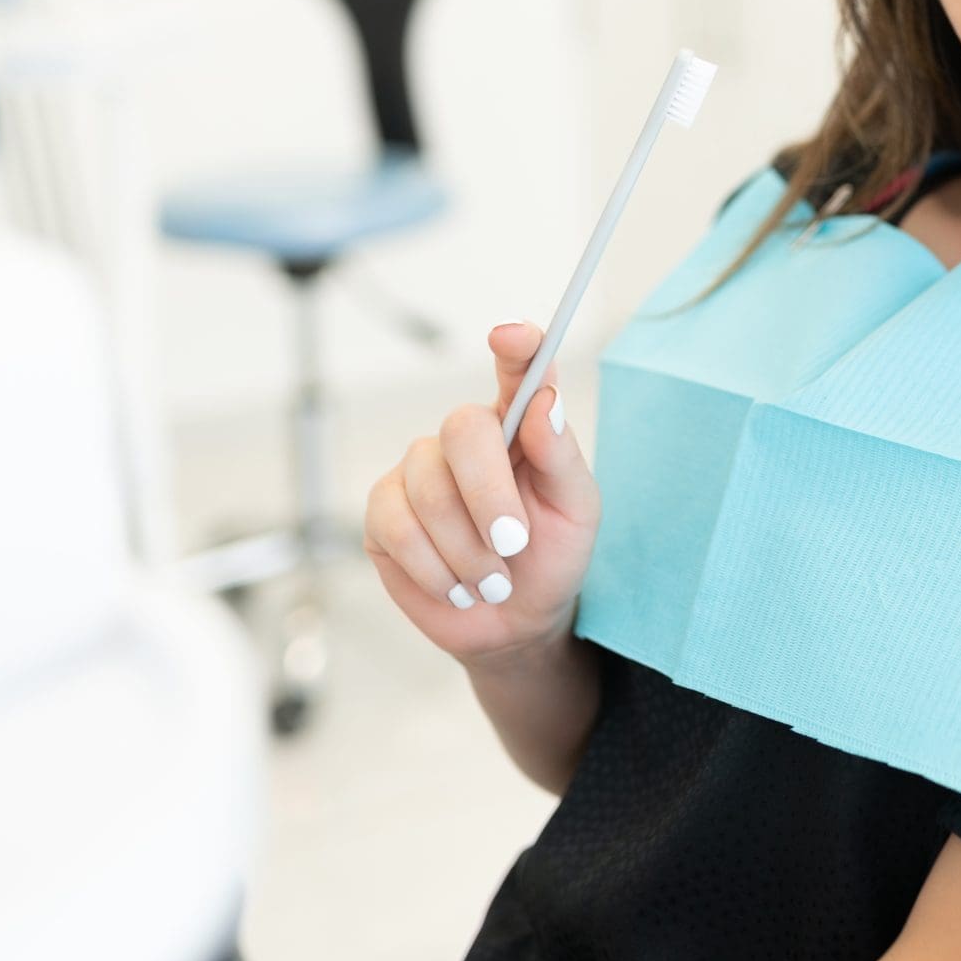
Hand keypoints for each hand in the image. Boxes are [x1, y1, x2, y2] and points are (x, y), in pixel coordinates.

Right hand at [363, 321, 601, 669]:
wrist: (514, 624)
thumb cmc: (552, 557)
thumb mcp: (576, 511)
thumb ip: (561, 455)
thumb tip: (546, 401)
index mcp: (519, 426)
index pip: (517, 370)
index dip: (516, 347)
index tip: (513, 336)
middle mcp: (466, 439)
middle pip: (462, 430)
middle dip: (490, 495)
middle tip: (514, 546)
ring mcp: (419, 471)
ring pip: (429, 489)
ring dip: (468, 549)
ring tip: (493, 580)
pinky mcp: (384, 513)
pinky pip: (397, 527)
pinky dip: (434, 568)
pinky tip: (457, 586)